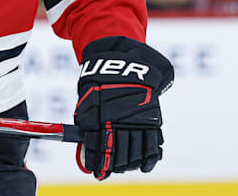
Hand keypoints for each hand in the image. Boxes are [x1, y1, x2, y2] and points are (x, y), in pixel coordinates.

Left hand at [74, 37, 173, 179]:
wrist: (126, 64)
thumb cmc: (101, 82)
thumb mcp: (87, 100)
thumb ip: (86, 123)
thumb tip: (85, 149)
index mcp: (101, 116)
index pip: (99, 147)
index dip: (99, 163)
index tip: (97, 172)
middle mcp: (120, 121)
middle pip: (118, 152)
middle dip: (114, 165)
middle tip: (110, 171)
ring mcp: (138, 120)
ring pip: (136, 151)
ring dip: (129, 164)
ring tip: (124, 169)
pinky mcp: (153, 119)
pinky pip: (153, 144)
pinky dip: (149, 158)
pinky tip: (144, 166)